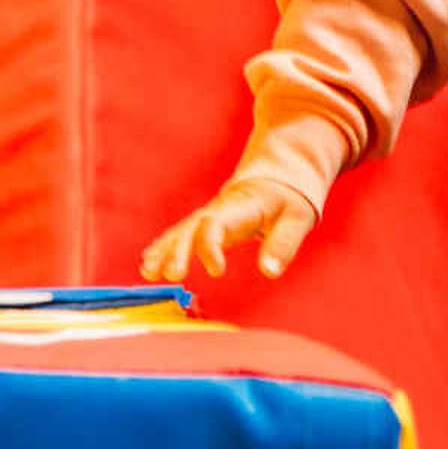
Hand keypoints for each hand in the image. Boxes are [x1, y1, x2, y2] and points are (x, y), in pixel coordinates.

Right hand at [140, 178, 317, 286]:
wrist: (279, 174)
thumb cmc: (290, 197)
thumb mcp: (299, 217)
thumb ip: (284, 244)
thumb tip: (269, 272)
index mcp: (240, 206)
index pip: (216, 225)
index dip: (211, 247)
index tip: (216, 272)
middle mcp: (218, 209)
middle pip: (191, 229)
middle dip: (178, 251)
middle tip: (171, 275)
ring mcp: (209, 214)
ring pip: (181, 231)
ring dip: (164, 250)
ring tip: (149, 272)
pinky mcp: (206, 223)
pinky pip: (181, 234)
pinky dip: (165, 247)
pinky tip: (149, 264)